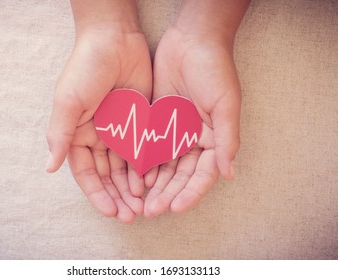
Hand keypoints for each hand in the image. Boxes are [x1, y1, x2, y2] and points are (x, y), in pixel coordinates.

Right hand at [46, 22, 151, 222]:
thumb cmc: (85, 68)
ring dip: (132, 187)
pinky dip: (146, 168)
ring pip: (126, 167)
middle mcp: (98, 136)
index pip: (86, 173)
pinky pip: (143, 150)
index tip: (110, 211)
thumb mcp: (68, 102)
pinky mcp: (139, 123)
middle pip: (107, 175)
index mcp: (78, 134)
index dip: (97, 193)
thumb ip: (60, 135)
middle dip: (117, 196)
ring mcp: (120, 131)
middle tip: (130, 215)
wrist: (115, 40)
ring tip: (143, 205)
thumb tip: (49, 167)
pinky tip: (151, 182)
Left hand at [144, 25, 240, 216]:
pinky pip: (150, 148)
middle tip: (152, 210)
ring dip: (155, 185)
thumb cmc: (214, 70)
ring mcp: (175, 132)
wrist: (190, 41)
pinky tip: (135, 178)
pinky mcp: (158, 122)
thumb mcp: (225, 105)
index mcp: (214, 139)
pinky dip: (144, 164)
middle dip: (168, 193)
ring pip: (165, 166)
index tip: (176, 208)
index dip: (191, 193)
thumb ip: (227, 140)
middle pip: (181, 175)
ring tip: (142, 201)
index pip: (203, 175)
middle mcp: (195, 140)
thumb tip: (229, 174)